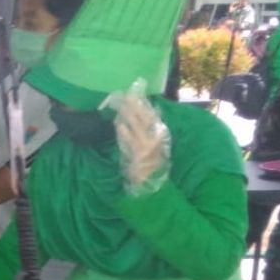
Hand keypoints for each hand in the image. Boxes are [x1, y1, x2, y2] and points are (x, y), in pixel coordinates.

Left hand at [109, 81, 169, 196]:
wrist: (155, 184)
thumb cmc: (153, 165)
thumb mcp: (154, 146)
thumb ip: (148, 132)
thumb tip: (141, 116)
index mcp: (160, 134)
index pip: (151, 116)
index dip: (142, 105)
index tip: (132, 95)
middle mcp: (156, 138)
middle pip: (144, 119)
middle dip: (134, 107)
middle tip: (124, 96)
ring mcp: (148, 147)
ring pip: (137, 128)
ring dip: (128, 117)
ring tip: (120, 107)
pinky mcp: (140, 155)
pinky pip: (131, 142)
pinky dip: (126, 133)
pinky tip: (119, 125)